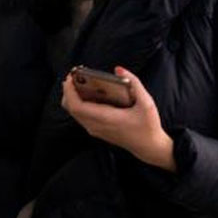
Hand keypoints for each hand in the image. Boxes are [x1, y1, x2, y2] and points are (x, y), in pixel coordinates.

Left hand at [61, 66, 175, 170]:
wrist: (149, 147)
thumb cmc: (148, 126)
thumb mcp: (147, 103)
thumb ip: (135, 83)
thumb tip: (119, 70)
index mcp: (105, 118)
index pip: (77, 106)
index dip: (69, 91)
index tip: (70, 78)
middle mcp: (96, 126)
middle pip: (71, 108)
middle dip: (68, 92)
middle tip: (73, 77)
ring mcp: (95, 130)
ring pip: (74, 113)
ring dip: (73, 98)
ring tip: (79, 83)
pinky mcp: (97, 131)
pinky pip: (81, 116)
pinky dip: (79, 104)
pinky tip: (89, 95)